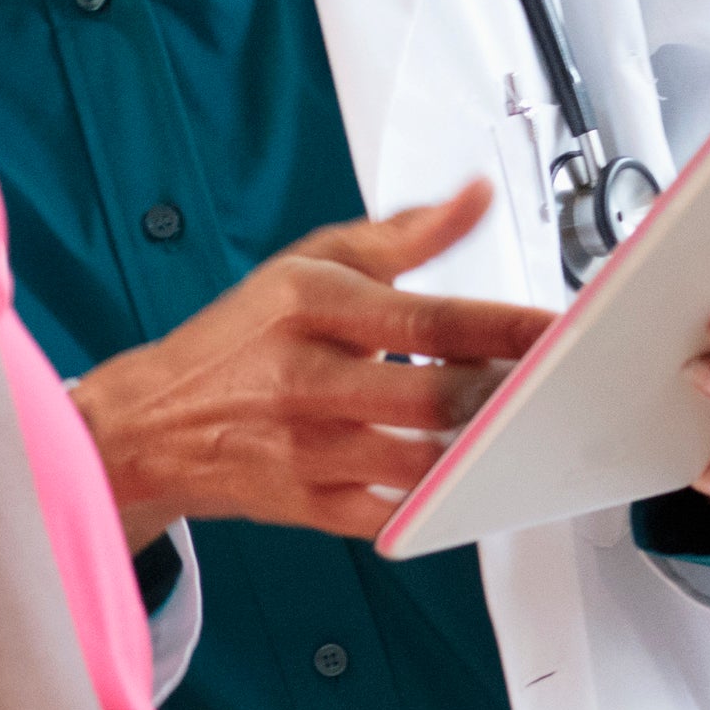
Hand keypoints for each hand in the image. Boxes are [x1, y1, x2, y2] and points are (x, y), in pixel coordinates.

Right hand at [69, 182, 559, 549]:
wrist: (151, 423)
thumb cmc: (241, 339)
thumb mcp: (308, 264)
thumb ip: (402, 234)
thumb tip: (476, 196)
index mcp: (310, 307)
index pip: (427, 320)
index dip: (505, 327)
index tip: (559, 330)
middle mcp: (306, 380)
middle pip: (433, 398)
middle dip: (504, 395)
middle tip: (555, 386)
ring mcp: (306, 450)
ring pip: (421, 463)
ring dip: (480, 451)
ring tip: (519, 430)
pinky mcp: (307, 505)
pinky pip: (393, 513)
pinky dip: (438, 501)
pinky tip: (469, 479)